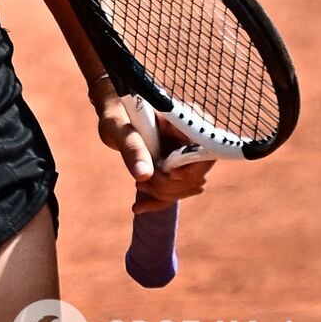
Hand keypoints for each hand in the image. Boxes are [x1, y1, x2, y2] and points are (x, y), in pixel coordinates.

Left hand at [90, 79, 213, 215]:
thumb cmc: (116, 114)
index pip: (205, 151)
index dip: (190, 169)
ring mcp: (188, 154)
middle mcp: (194, 138)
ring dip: (162, 193)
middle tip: (140, 183)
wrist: (116, 116)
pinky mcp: (179, 167)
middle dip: (168, 185)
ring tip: (138, 185)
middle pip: (196, 175)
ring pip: (187, 187)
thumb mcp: (118, 127)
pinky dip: (159, 200)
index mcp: (185, 120)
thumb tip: (144, 175)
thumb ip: (132, 147)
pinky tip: (138, 207)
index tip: (169, 173)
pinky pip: (176, 190)